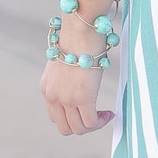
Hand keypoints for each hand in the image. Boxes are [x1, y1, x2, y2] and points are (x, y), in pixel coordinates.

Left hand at [40, 15, 116, 135]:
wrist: (80, 29)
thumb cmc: (78, 38)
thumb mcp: (67, 61)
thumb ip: (69, 76)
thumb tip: (83, 80)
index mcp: (47, 88)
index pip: (55, 116)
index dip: (72, 117)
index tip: (86, 109)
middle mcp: (53, 96)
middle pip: (65, 128)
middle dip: (82, 126)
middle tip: (96, 116)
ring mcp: (67, 99)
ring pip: (78, 128)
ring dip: (93, 125)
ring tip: (105, 115)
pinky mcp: (83, 98)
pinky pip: (91, 122)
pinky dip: (101, 121)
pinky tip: (110, 113)